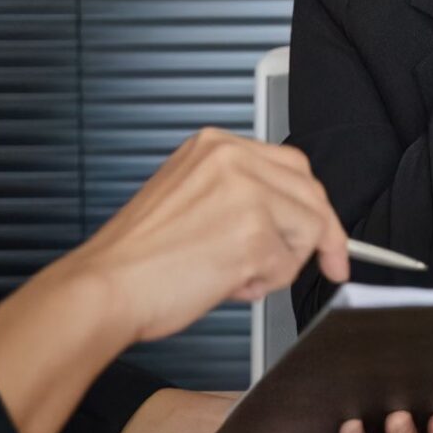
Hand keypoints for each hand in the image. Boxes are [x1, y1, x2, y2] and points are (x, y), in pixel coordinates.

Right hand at [64, 126, 351, 346]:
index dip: (312, 203)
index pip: (292, 166)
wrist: (105, 287)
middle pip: (311, 193)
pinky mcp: (254, 234)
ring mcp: (246, 194)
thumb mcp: (188, 195)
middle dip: (321, 236)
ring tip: (233, 273)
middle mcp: (233, 160)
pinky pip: (288, 267)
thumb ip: (237, 193)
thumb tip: (287, 216)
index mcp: (215, 145)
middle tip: (326, 265)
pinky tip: (225, 283)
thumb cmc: (137, 257)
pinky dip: (263, 285)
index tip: (324, 231)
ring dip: (280, 263)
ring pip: (309, 231)